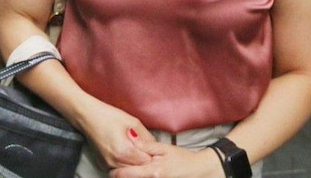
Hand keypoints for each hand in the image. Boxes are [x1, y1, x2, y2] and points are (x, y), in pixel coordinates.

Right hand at [77, 101, 153, 169]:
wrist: (87, 116)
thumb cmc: (108, 115)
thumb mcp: (132, 121)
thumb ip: (146, 137)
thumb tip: (154, 146)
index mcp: (125, 150)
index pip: (147, 162)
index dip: (152, 155)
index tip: (153, 149)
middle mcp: (116, 161)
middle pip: (138, 169)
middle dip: (144, 161)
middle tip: (146, 150)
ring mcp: (108, 165)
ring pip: (128, 172)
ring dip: (134, 164)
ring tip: (136, 151)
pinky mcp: (103, 165)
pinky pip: (119, 169)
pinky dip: (125, 164)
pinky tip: (126, 153)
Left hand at [108, 133, 225, 177]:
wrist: (199, 171)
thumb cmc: (182, 159)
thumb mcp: (165, 148)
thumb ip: (146, 145)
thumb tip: (130, 136)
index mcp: (151, 171)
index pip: (124, 175)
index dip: (114, 172)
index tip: (111, 167)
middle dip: (121, 174)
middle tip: (116, 168)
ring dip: (130, 175)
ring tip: (127, 169)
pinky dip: (139, 177)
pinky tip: (139, 172)